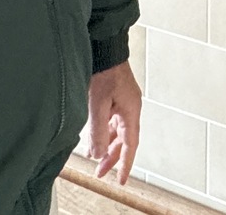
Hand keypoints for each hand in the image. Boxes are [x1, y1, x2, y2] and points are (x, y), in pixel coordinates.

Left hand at [85, 61, 141, 184]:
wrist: (104, 46)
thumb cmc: (103, 69)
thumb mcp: (98, 104)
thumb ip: (98, 130)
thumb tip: (98, 153)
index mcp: (131, 109)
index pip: (131, 144)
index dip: (126, 164)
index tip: (122, 179)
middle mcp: (130, 106)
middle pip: (124, 139)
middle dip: (113, 157)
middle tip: (101, 172)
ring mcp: (123, 100)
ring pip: (117, 130)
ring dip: (107, 144)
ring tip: (94, 156)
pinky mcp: (115, 95)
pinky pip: (112, 119)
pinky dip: (104, 131)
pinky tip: (94, 135)